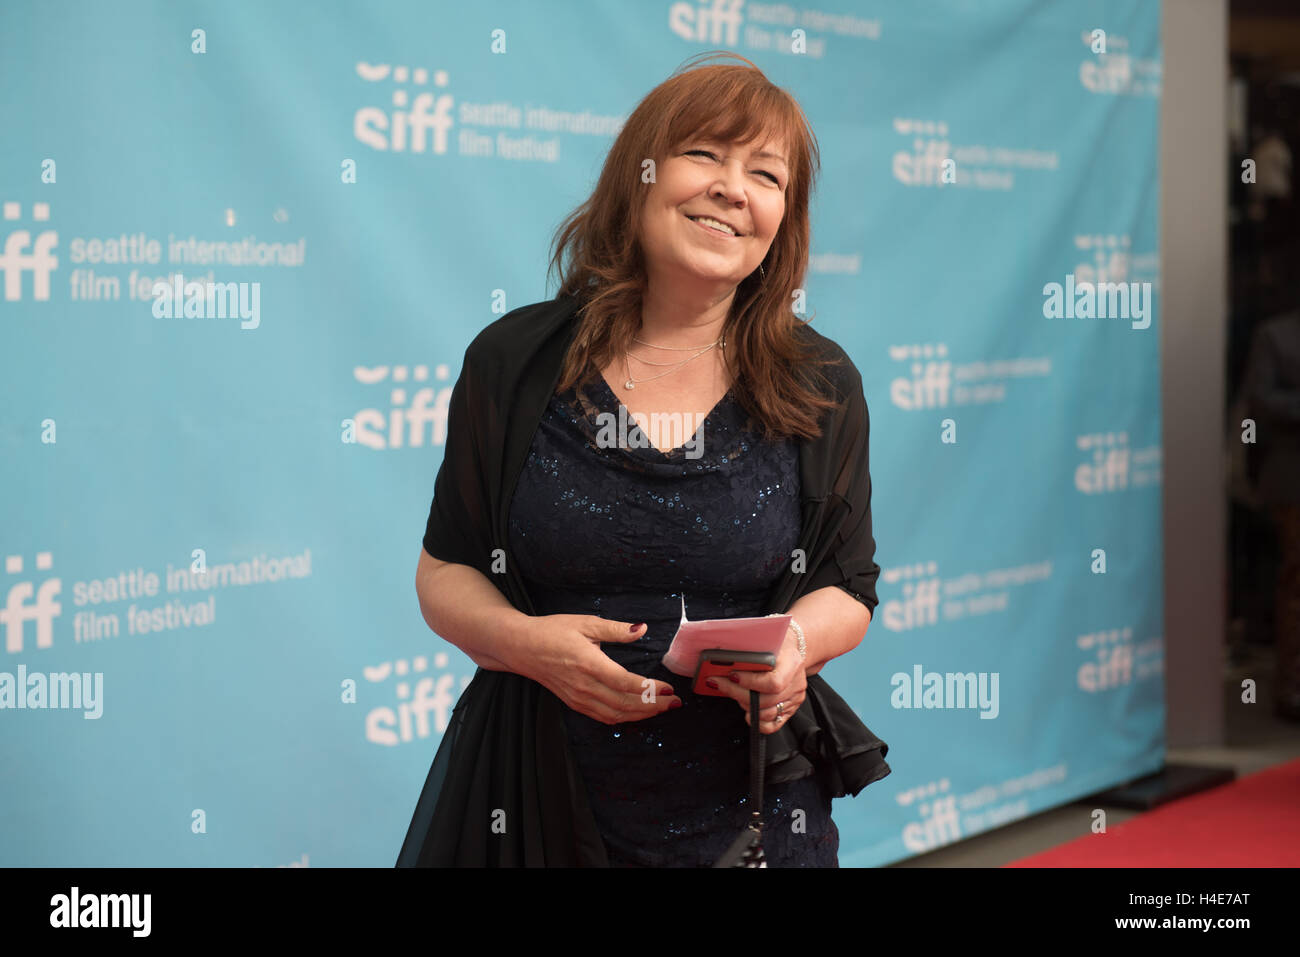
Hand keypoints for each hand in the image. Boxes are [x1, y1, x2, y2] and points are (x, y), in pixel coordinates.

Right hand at [518, 615, 680, 724]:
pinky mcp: (574, 703)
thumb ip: (615, 629)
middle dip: (653, 706)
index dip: (648, 689)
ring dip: (641, 715)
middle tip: (674, 702)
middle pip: (624, 703)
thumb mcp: (585, 622)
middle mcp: (584, 685)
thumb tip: (641, 629)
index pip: (624, 683)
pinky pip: (603, 717)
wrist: (521, 647)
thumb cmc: (552, 631)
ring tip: (661, 708)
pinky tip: (637, 712)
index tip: (668, 688)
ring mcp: (578, 698)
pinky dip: (624, 718)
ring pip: (615, 715)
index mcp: (588, 663)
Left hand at [708, 628, 806, 733]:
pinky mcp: (790, 708)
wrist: (792, 648)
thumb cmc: (776, 643)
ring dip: (744, 705)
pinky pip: (773, 724)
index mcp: (792, 662)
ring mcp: (794, 697)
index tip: (731, 675)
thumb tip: (724, 660)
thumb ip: (750, 650)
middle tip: (719, 683)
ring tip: (731, 692)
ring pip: (767, 713)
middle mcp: (796, 682)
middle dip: (738, 693)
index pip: (773, 682)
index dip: (749, 682)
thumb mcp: (765, 639)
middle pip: (766, 699)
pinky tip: (746, 711)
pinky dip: (757, 721)